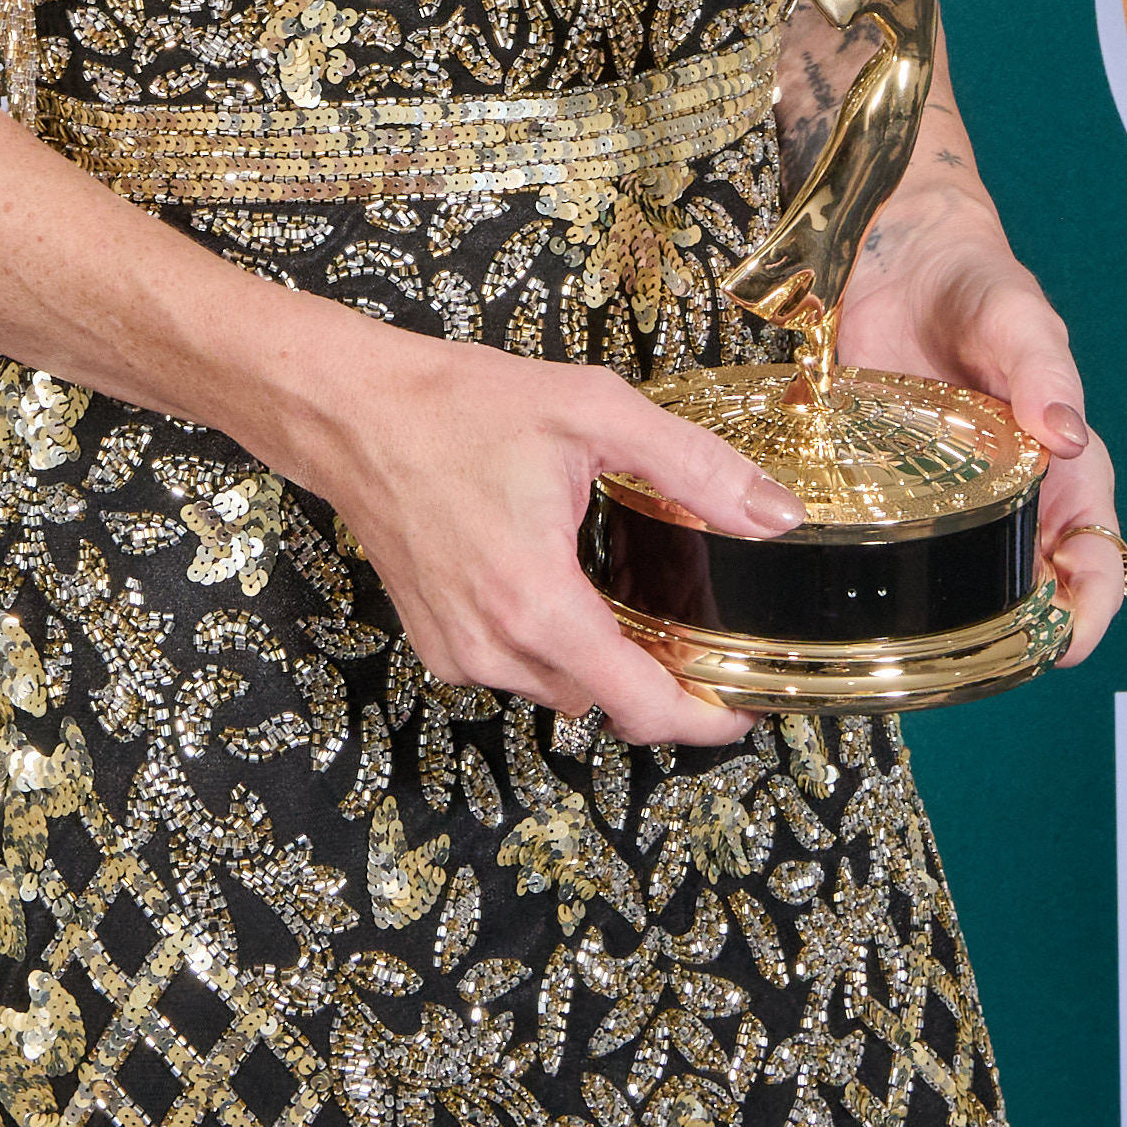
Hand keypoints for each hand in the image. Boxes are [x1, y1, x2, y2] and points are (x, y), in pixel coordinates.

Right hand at [317, 328, 801, 747]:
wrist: (352, 412)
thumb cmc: (458, 406)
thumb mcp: (593, 412)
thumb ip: (694, 466)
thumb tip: (774, 514)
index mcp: (540, 603)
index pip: (643, 706)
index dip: (705, 720)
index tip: (745, 708)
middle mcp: (495, 646)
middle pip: (607, 699)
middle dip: (655, 673)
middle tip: (690, 619)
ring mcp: (458, 652)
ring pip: (561, 686)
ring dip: (597, 654)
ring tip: (616, 589)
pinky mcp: (435, 643)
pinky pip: (514, 667)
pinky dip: (546, 642)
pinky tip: (550, 578)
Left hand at [836, 179, 1126, 667]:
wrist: (895, 248)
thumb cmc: (975, 280)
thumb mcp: (1014, 316)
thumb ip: (1043, 368)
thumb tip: (1070, 432)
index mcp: (1061, 460)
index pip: (1095, 551)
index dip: (1090, 604)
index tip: (1066, 640)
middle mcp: (1012, 490)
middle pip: (1034, 584)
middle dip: (1024, 632)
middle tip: (989, 660)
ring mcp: (948, 494)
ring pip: (965, 577)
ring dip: (958, 616)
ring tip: (928, 650)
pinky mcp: (887, 484)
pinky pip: (896, 545)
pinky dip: (888, 576)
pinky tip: (861, 597)